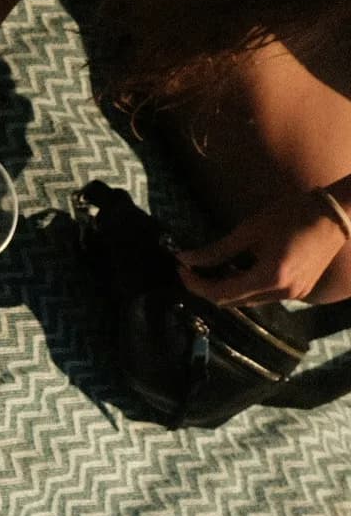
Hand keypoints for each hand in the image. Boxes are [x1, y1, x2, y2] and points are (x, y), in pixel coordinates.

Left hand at [177, 192, 349, 307]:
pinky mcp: (300, 291)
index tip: (180, 269)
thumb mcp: (250, 230)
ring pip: (247, 301)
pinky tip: (236, 270)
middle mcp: (282, 293)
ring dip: (226, 289)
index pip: (221, 294)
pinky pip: (264, 296)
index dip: (196, 285)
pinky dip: (246, 286)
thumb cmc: (293, 214)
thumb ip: (217, 250)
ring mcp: (294, 295)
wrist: (337, 213)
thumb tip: (185, 259)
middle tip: (190, 269)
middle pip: (232, 302)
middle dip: (207, 288)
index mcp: (270, 278)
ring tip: (210, 269)